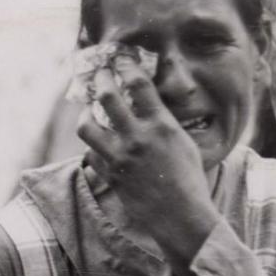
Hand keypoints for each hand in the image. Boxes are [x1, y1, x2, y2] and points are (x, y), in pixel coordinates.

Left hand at [76, 57, 220, 265]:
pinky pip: (90, 154)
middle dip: (99, 80)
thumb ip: (164, 123)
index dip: (126, 65)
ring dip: (85, 115)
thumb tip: (150, 105)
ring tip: (88, 112)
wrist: (181, 217)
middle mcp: (137, 138)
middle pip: (107, 96)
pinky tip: (98, 145)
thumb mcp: (184, 144)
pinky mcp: (109, 175)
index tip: (120, 58)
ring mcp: (119, 157)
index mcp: (161, 125)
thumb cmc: (190, 181)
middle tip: (98, 75)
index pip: (138, 83)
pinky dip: (93, 147)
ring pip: (87, 126)